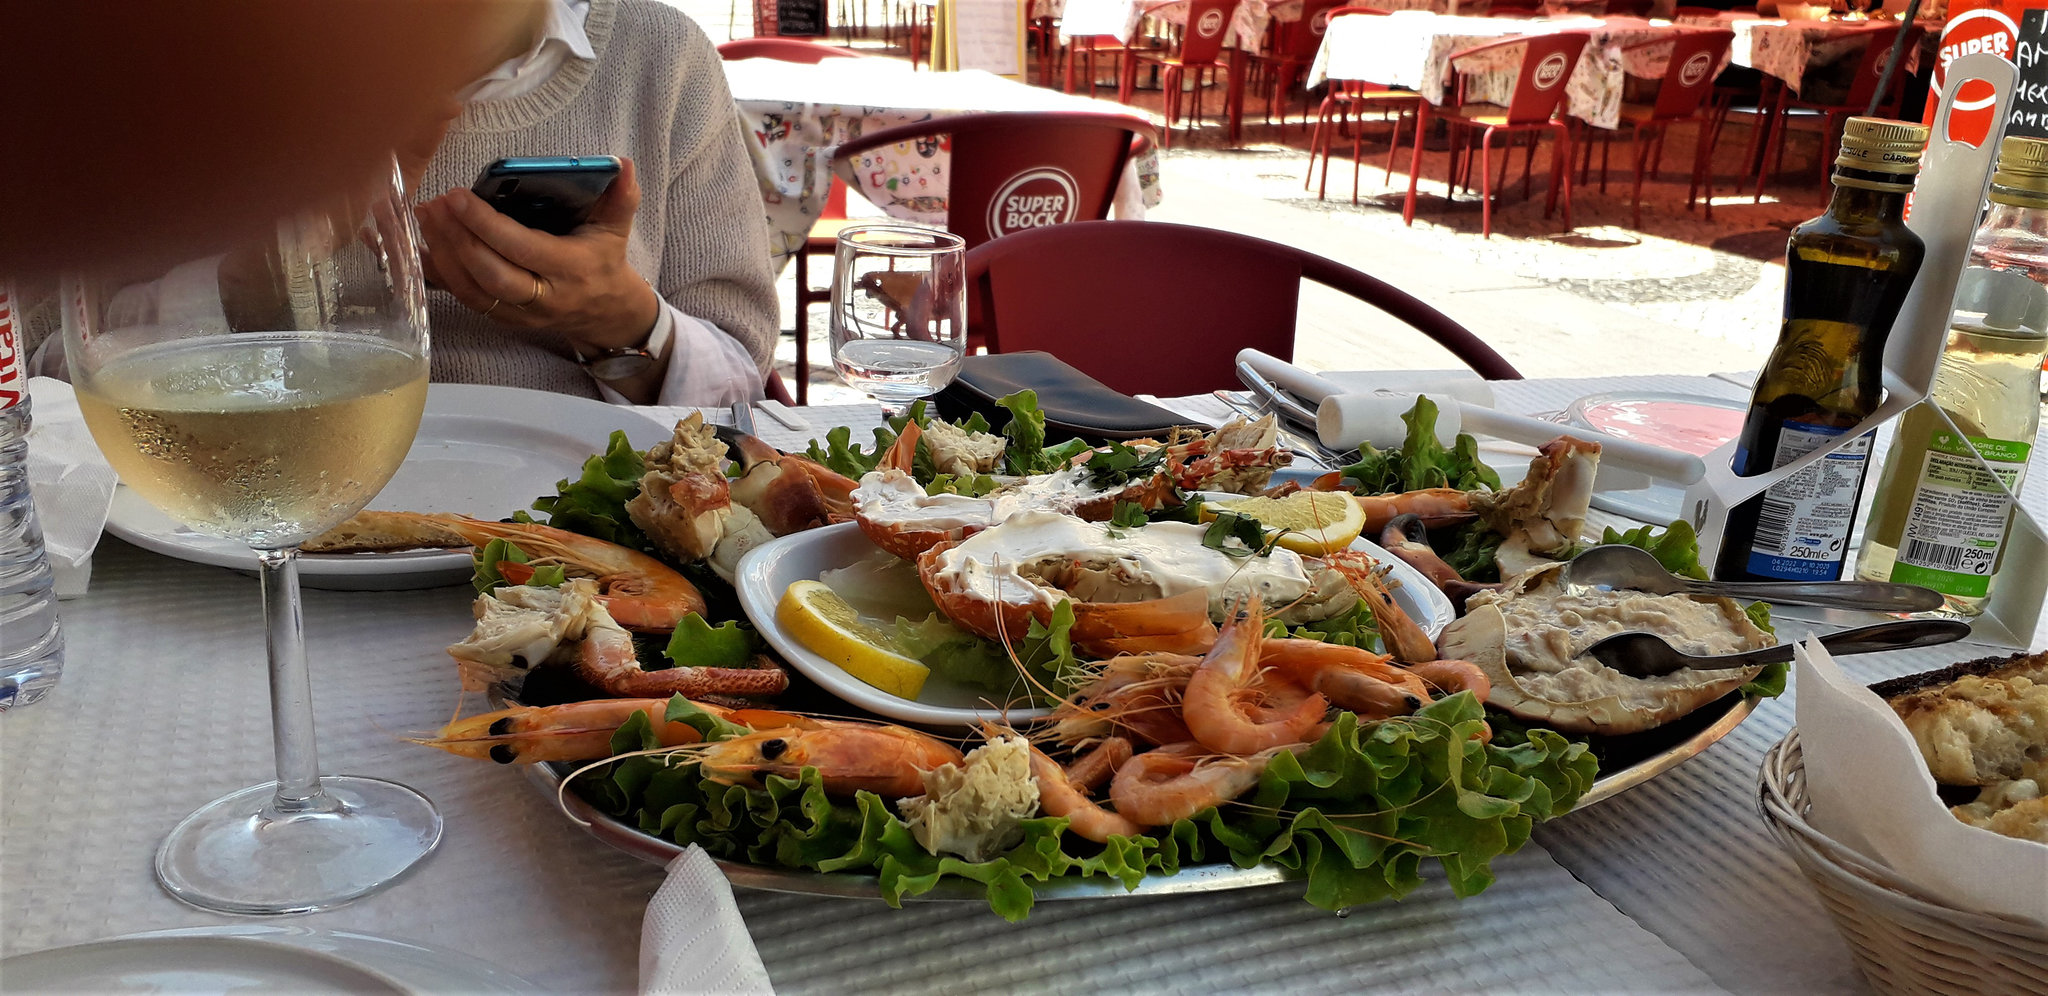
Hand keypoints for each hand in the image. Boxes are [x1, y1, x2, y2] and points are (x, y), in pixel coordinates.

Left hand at [415, 157, 660, 353]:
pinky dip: (441, 274)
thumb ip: (621, 197)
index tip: (458, 195)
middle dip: (458, 239)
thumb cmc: (604, 261)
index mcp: (571, 269)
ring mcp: (522, 313)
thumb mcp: (617, 228)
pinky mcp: (504, 319)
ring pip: (472, 290)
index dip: (486, 224)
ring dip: (443, 254)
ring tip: (427, 217)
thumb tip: (622, 163)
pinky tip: (423, 246)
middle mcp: (545, 297)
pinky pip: (466, 299)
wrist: (604, 313)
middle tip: (436, 205)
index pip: (522, 248)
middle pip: (491, 274)